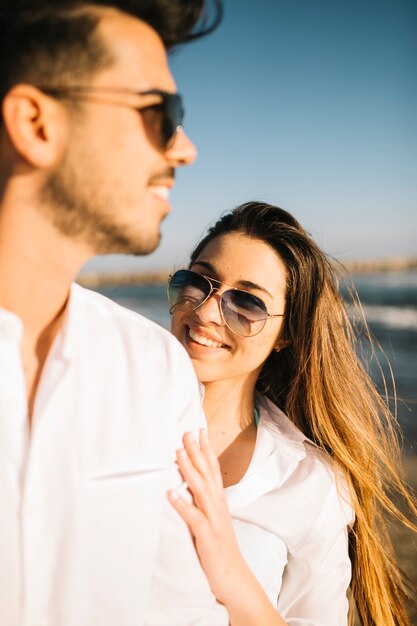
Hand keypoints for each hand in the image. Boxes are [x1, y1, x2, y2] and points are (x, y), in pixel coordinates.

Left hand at [168, 430, 246, 604]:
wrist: (234, 578)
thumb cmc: (219, 549)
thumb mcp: (212, 520)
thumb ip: (202, 502)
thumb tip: (186, 484)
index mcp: (218, 501)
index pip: (213, 469)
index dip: (207, 449)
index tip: (200, 430)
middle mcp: (218, 506)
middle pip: (207, 473)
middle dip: (197, 451)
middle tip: (186, 432)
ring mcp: (214, 520)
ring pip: (201, 490)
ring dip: (189, 470)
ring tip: (178, 453)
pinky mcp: (208, 536)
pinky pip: (194, 518)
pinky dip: (182, 505)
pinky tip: (171, 494)